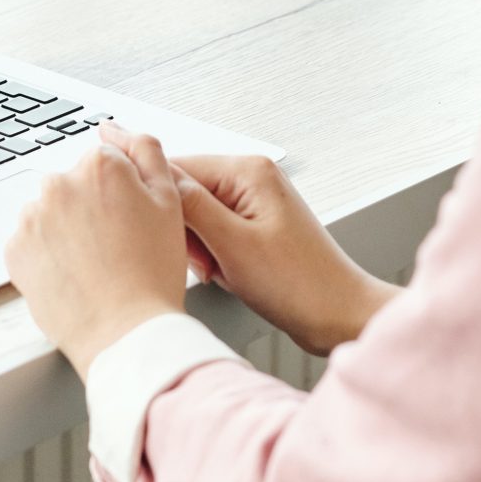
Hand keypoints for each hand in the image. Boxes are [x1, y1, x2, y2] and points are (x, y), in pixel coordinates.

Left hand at [4, 138, 188, 377]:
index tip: (129, 221)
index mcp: (99, 165)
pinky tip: (73, 275)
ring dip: (65, 231)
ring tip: (94, 265)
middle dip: (89, 208)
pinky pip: (30, 243)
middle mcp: (59, 183)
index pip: (104, 164)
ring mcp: (32, 217)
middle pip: (73, 185)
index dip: (120, 194)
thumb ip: (146, 151)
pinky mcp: (14, 250)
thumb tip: (115, 127)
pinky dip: (46, 256)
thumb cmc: (152, 273)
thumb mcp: (170, 200)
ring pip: (50, 214)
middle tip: (116, 247)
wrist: (125, 332)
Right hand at [103, 126, 395, 358]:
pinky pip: (215, 231)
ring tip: (220, 271)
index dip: (159, 202)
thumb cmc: (299, 284)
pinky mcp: (256, 225)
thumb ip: (191, 206)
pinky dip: (213, 254)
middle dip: (185, 231)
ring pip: (198, 215)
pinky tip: (227, 273)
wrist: (337, 315)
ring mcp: (256, 201)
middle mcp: (253, 177)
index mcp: (249, 170)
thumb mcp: (232, 245)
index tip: (143, 228)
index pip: (178, 166)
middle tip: (203, 260)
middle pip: (187, 191)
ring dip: (199, 246)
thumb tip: (155, 177)